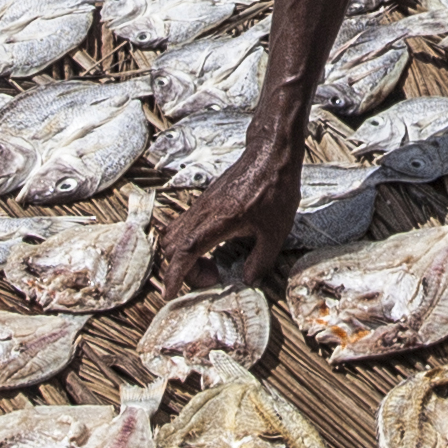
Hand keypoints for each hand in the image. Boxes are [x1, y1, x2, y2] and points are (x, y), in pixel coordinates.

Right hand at [165, 136, 302, 292]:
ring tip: (211, 264)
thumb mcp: (276, 231)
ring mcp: (201, 205)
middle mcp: (204, 212)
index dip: (175, 274)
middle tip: (212, 277)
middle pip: (172, 247)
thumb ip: (261, 260)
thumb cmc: (276, 189)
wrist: (270, 155)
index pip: (186, 251)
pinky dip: (187, 243)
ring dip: (184, 256)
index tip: (170, 292)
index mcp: (220, 221)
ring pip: (174, 235)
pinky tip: (212, 247)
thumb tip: (248, 280)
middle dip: (183, 269)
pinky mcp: (204, 202)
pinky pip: (183, 226)